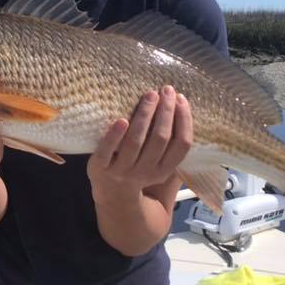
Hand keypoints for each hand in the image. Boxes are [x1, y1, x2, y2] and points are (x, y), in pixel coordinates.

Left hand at [87, 86, 193, 202]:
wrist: (113, 195)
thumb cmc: (140, 169)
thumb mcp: (160, 165)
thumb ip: (171, 145)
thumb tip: (183, 108)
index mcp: (164, 170)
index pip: (181, 144)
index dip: (184, 120)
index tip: (180, 98)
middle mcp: (146, 171)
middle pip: (160, 138)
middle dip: (165, 111)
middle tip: (166, 89)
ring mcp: (122, 170)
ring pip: (136, 141)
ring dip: (144, 116)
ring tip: (150, 95)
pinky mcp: (100, 167)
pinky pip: (107, 150)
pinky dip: (115, 135)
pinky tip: (121, 119)